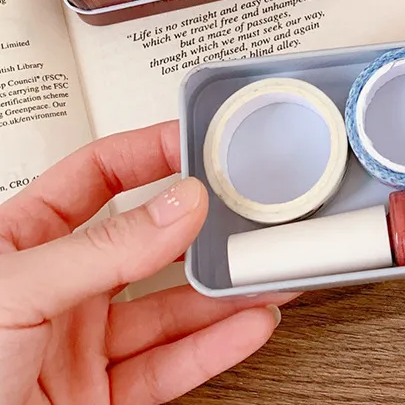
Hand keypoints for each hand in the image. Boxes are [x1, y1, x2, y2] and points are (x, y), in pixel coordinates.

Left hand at [0, 121, 292, 404]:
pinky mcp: (101, 397)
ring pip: (169, 307)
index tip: (200, 140)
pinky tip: (246, 323)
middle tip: (247, 211)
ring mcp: (80, 345)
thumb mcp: (17, 293)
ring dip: (222, 291)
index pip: (97, 175)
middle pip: (147, 242)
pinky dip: (215, 346)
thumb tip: (179, 205)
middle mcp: (58, 288)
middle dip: (202, 228)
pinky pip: (170, 366)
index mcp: (21, 243)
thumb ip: (104, 249)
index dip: (149, 150)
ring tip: (265, 270)